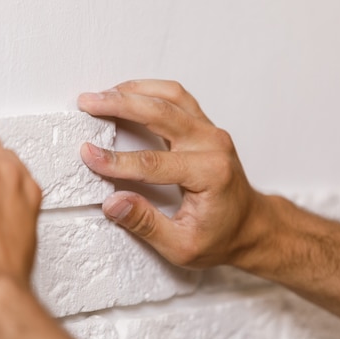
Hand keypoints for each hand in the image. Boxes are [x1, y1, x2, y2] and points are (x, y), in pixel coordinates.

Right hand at [78, 80, 272, 268]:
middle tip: (88, 103)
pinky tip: (127, 94)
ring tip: (102, 94)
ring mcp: (211, 132)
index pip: (153, 163)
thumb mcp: (182, 247)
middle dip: (120, 105)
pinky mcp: (206, 127)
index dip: (116, 160)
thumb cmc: (221, 238)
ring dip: (134, 91)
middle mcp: (213, 145)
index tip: (88, 156)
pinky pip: (177, 98)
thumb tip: (113, 204)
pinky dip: (150, 91)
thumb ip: (146, 225)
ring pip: (170, 96)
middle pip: (161, 114)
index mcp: (209, 174)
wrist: (251, 226)